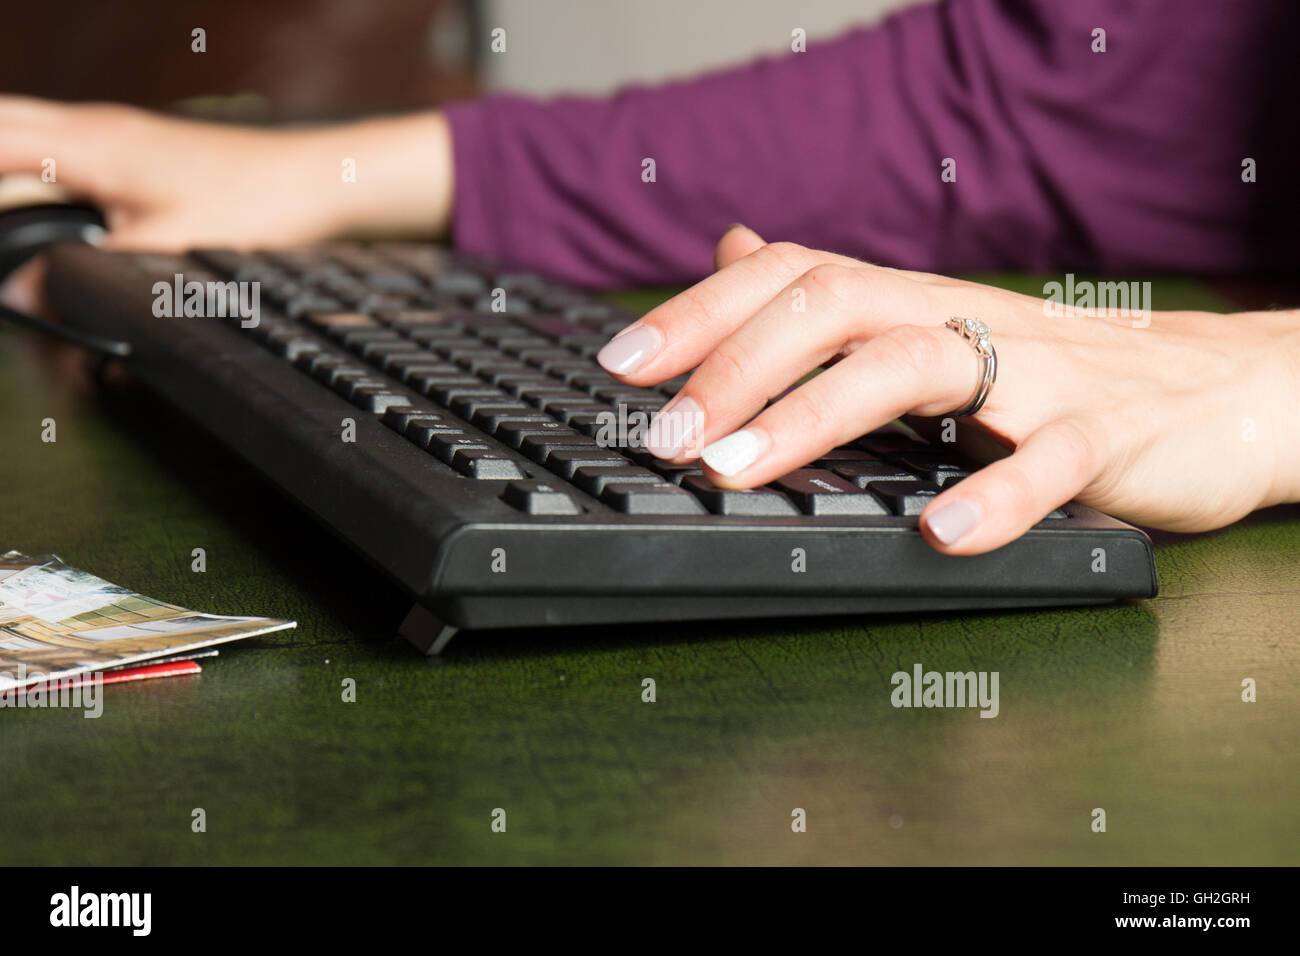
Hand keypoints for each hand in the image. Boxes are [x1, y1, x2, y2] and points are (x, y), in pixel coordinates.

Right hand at [0, 96, 453, 250]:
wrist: (318, 180)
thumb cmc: (257, 204)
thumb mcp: (165, 252)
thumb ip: (89, 274)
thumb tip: (29, 295)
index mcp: (91, 145)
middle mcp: (95, 126)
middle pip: (1, 124)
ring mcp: (115, 132)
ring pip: (27, 131)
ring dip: (7, 167)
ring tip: (8, 223)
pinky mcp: (137, 148)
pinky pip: (61, 146)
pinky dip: (37, 169)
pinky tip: (44, 204)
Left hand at [597, 225, 1299, 553]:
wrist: (1214, 389)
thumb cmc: (1051, 371)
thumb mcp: (927, 326)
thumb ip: (831, 297)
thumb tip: (734, 250)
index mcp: (909, 301)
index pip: (789, 279)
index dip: (699, 313)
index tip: (622, 365)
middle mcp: (958, 320)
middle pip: (831, 308)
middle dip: (733, 367)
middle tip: (663, 436)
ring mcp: (1033, 372)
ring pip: (914, 366)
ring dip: (815, 415)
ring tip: (739, 467)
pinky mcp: (1105, 433)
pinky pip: (1052, 456)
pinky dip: (997, 493)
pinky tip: (944, 534)